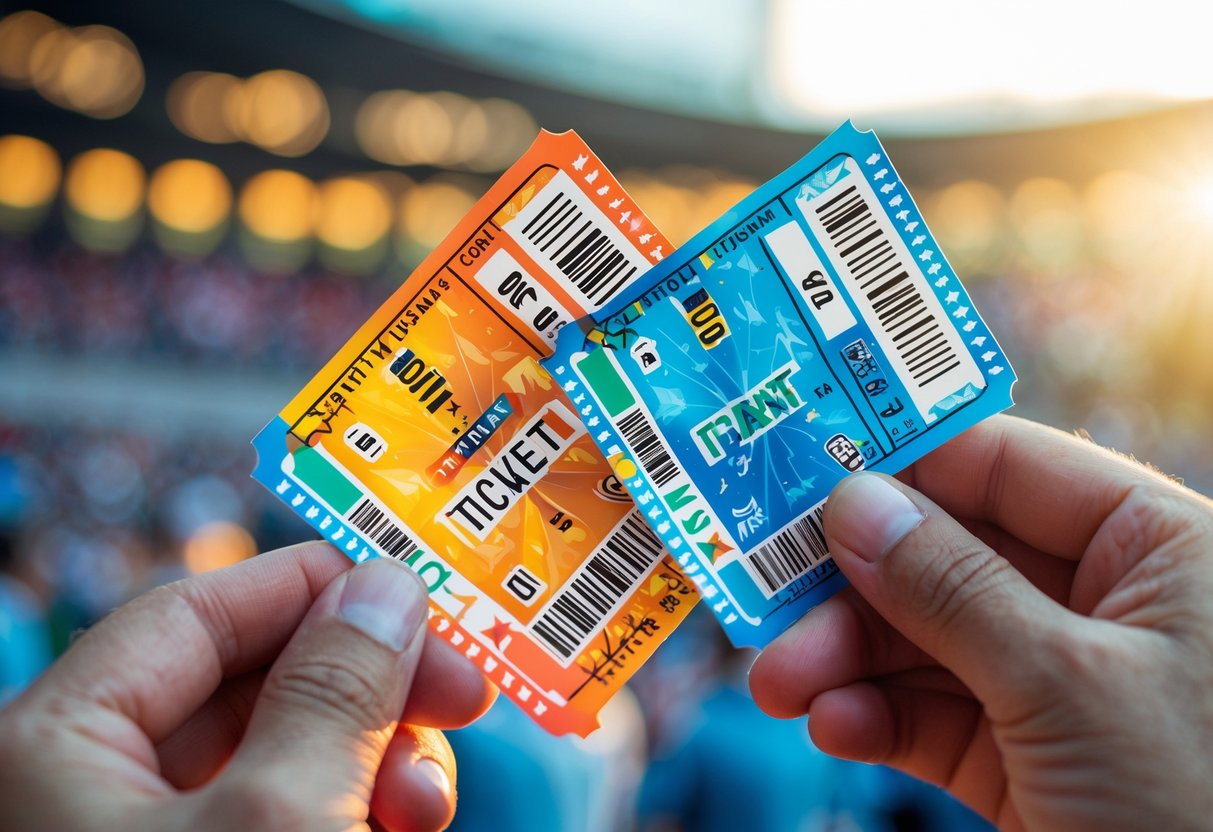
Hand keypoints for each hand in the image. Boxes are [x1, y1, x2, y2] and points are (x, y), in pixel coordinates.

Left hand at [0, 541, 495, 831]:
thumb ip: (334, 689)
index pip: (192, 614)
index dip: (310, 585)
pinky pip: (283, 817)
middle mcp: (88, 790)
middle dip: (367, 687)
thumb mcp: (280, 819)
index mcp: (54, 747)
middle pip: (248, 686)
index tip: (411, 586)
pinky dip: (352, 809)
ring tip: (428, 800)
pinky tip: (403, 823)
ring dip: (374, 759)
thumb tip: (384, 585)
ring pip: (279, 757)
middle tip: (462, 691)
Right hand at [750, 415, 1212, 830]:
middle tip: (773, 611)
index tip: (803, 478)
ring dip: (847, 661)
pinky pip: (937, 717)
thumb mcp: (1069, 685)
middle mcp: (1108, 605)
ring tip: (780, 687)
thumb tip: (856, 504)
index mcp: (1155, 547)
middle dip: (855, 590)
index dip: (903, 466)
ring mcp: (1065, 686)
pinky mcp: (1033, 761)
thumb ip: (954, 589)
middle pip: (949, 559)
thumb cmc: (1199, 809)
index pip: (1006, 468)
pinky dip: (878, 720)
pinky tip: (836, 727)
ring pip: (929, 642)